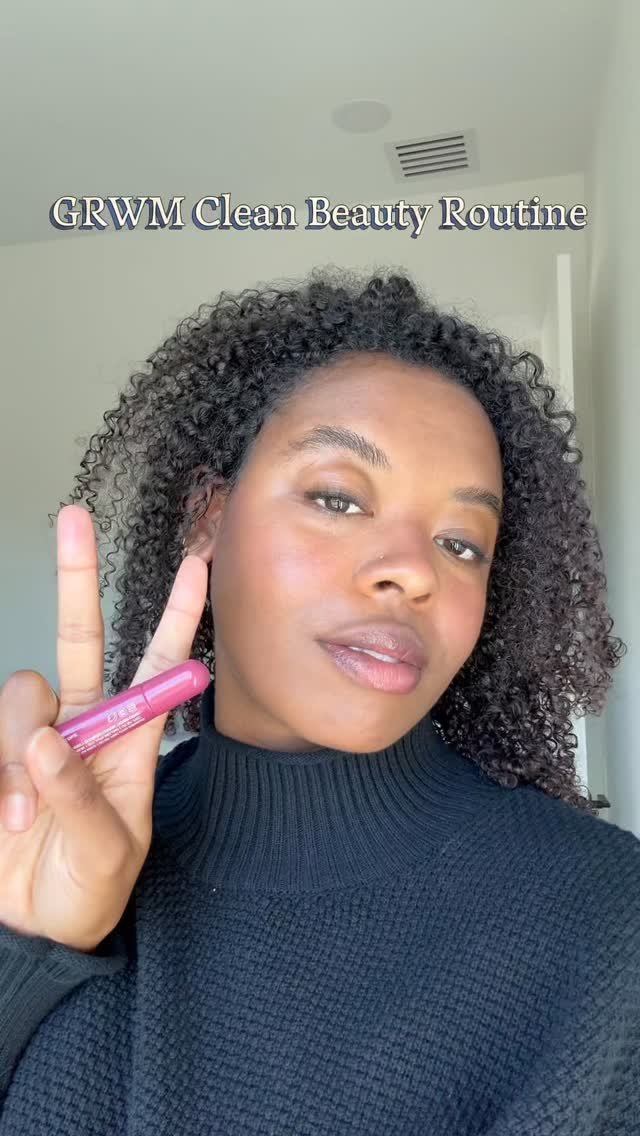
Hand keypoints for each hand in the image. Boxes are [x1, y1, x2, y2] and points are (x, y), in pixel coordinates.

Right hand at [0, 504, 207, 951]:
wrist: (32, 929)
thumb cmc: (86, 892)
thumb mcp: (106, 854)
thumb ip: (80, 797)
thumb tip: (47, 739)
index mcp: (128, 740)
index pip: (157, 665)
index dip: (176, 616)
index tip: (196, 564)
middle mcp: (80, 724)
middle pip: (79, 636)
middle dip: (78, 575)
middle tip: (74, 517)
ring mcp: (32, 736)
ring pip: (23, 694)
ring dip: (18, 754)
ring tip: (22, 816)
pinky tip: (4, 819)